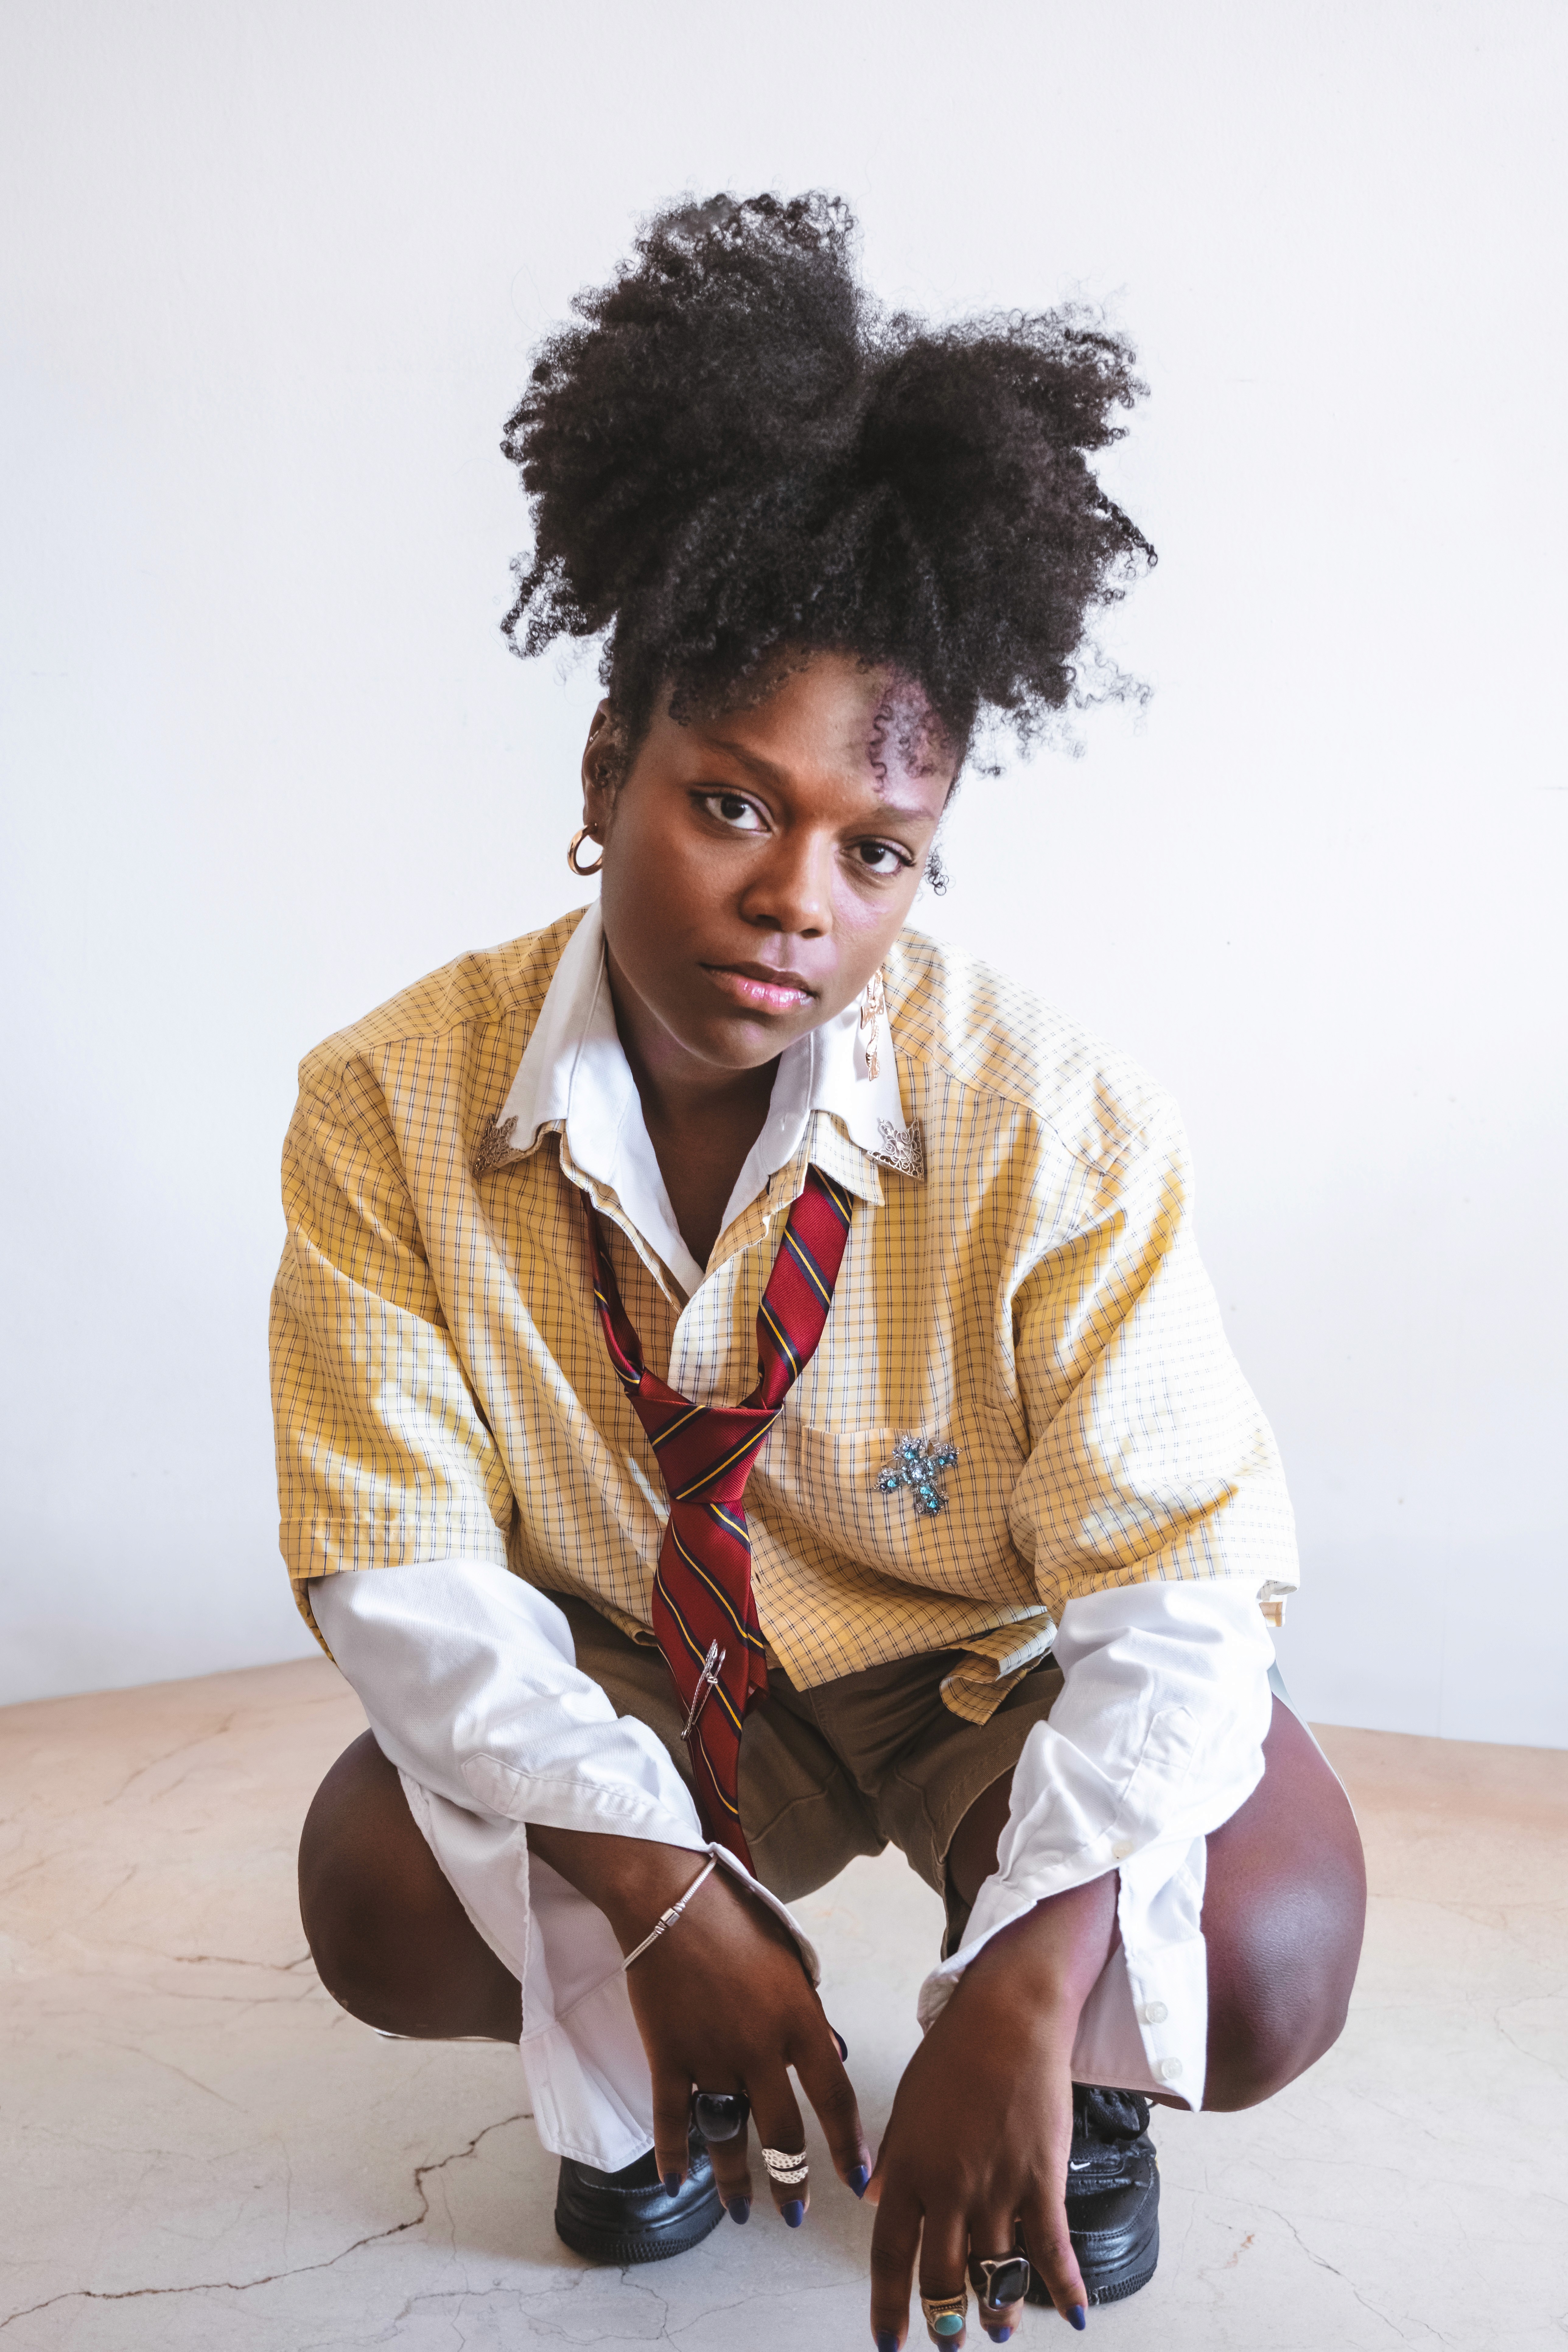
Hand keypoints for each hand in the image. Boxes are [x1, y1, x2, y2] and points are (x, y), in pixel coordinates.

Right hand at [528, 1828, 869, 2224]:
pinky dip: (673, 2157)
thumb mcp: (792, 1961)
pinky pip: (671, 2119)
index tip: (860, 2180)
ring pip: (729, 2136)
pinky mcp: (669, 2054)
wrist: (671, 1898)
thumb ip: (812, 2013)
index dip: (849, 2145)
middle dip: (792, 2181)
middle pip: (784, 2134)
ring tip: (743, 2214)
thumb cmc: (737, 1921)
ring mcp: (712, 2055)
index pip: (836, 2096)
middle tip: (797, 2215)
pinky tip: (677, 2184)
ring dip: (736, 2182)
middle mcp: (760, 2047)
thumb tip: (835, 2054)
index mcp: (799, 2020)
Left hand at [868, 1875, 1118, 2343]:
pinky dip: (1065, 2288)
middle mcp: (948, 2187)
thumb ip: (891, 2157)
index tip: (889, 2343)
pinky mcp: (1041, 2179)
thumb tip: (871, 2198)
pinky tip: (1075, 2316)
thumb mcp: (906, 2104)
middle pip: (942, 2278)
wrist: (1007, 2017)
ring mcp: (997, 2187)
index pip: (890, 2256)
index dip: (889, 2308)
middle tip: (948, 2343)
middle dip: (944, 2322)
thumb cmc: (953, 2055)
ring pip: (996, 2274)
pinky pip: (1052, 2249)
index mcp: (908, 2169)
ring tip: (998, 2330)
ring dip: (998, 2313)